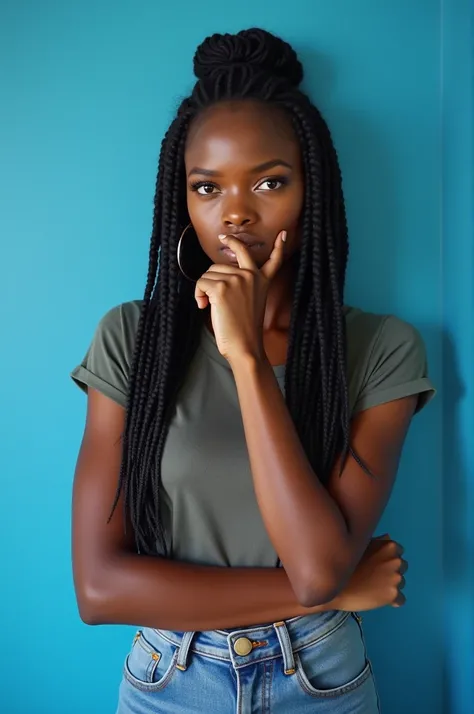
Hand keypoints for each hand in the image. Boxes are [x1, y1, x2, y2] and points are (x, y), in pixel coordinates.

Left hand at [195, 231, 286, 364]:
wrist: (244, 347)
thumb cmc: (243, 330)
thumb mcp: (249, 302)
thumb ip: (241, 285)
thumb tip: (219, 274)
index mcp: (263, 281)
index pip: (274, 260)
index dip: (279, 246)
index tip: (282, 233)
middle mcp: (252, 276)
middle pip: (232, 255)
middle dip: (228, 242)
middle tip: (222, 238)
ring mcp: (237, 279)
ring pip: (210, 273)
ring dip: (204, 288)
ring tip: (209, 304)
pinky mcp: (222, 287)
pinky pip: (201, 283)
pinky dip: (198, 294)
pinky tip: (204, 306)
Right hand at [333, 535, 407, 611]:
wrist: (332, 586)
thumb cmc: (345, 563)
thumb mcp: (360, 546)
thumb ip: (377, 542)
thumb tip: (388, 538)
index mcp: (390, 546)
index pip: (398, 552)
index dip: (386, 558)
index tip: (375, 564)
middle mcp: (396, 560)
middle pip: (402, 567)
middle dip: (391, 571)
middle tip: (373, 576)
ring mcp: (396, 578)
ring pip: (401, 583)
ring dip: (391, 585)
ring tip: (373, 588)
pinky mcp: (393, 595)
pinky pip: (400, 600)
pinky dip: (392, 601)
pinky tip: (377, 598)